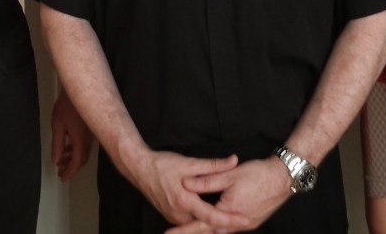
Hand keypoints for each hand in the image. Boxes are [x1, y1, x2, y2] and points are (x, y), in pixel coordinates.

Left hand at [51, 87, 93, 181]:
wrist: (81, 87)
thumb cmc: (67, 104)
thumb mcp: (57, 125)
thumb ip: (57, 144)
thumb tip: (56, 159)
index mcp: (80, 140)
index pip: (77, 162)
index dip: (70, 172)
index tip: (62, 177)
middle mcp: (89, 139)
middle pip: (82, 159)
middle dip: (71, 167)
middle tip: (61, 171)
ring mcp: (92, 133)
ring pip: (84, 151)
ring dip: (73, 157)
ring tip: (62, 159)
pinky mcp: (92, 127)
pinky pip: (86, 143)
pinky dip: (77, 148)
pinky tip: (68, 145)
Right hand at [133, 151, 249, 229]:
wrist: (139, 168)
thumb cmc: (162, 164)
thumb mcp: (189, 162)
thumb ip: (213, 165)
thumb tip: (233, 161)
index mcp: (185, 202)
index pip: (212, 217)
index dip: (231, 219)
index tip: (246, 220)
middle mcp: (179, 214)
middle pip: (206, 225)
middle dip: (226, 224)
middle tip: (246, 219)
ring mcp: (174, 216)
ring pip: (198, 223)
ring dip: (214, 222)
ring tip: (234, 218)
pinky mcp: (171, 214)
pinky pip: (190, 220)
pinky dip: (202, 219)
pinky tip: (214, 214)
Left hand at [171, 156, 291, 231]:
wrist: (283, 179)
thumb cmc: (258, 175)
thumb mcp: (230, 174)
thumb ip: (207, 180)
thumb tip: (186, 184)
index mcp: (228, 212)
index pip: (200, 224)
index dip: (183, 230)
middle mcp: (236, 224)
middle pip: (208, 232)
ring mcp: (245, 225)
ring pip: (219, 232)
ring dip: (203, 232)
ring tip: (187, 233)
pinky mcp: (251, 222)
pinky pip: (229, 230)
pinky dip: (217, 229)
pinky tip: (212, 228)